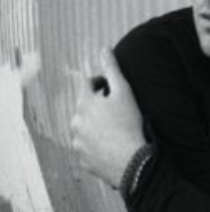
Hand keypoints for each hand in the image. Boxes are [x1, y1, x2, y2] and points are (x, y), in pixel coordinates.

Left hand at [70, 49, 145, 187]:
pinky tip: (114, 146)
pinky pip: (89, 148)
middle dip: (99, 106)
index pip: (88, 85)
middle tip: (120, 111)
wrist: (131, 162)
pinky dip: (98, 145)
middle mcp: (76, 122)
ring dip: (97, 126)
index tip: (114, 89)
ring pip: (86, 129)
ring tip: (118, 130)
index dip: (102, 84)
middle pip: (86, 107)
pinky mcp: (84, 159)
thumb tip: (104, 49)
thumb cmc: (129, 125)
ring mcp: (78, 142)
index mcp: (84, 103)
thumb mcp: (124, 92)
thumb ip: (112, 69)